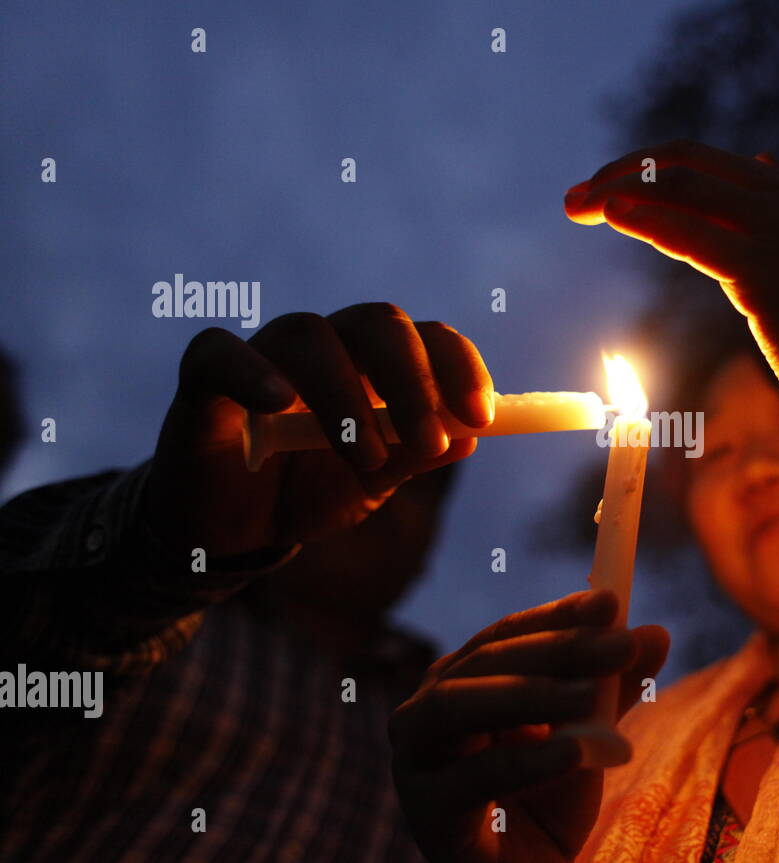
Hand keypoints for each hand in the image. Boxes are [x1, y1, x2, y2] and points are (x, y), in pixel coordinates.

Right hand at [145, 303, 492, 556]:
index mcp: (375, 364)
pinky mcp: (204, 380)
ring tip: (365, 459)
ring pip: (309, 337)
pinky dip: (251, 371)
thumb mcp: (371, 484)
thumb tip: (470, 438)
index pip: (427, 338)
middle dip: (413, 380)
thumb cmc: (307, 493)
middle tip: (429, 440)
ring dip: (346, 396)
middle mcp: (325, 346)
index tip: (482, 417)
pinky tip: (279, 403)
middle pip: (377, 323)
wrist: (231, 532)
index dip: (460, 367)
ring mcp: (264, 356)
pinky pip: (219, 352)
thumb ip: (414, 458)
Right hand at [388, 590, 669, 862]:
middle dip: (557, 648)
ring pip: (460, 705)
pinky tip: (575, 751)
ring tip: (592, 694)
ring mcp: (416, 759)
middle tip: (620, 644)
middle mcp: (427, 710)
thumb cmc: (541, 803)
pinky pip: (472, 778)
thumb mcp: (587, 737)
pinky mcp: (427, 811)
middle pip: (486, 661)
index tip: (610, 601)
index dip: (557, 614)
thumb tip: (658, 632)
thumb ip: (613, 689)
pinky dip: (526, 760)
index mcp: (461, 681)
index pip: (507, 633)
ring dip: (530, 691)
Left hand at [565, 140, 778, 445]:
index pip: (708, 160)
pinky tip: (612, 215)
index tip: (607, 188)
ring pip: (682, 187)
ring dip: (620, 190)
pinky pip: (690, 233)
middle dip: (624, 171)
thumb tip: (763, 163)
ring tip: (576, 204)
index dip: (650, 166)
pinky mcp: (765, 274)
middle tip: (575, 197)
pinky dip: (646, 217)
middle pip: (687, 162)